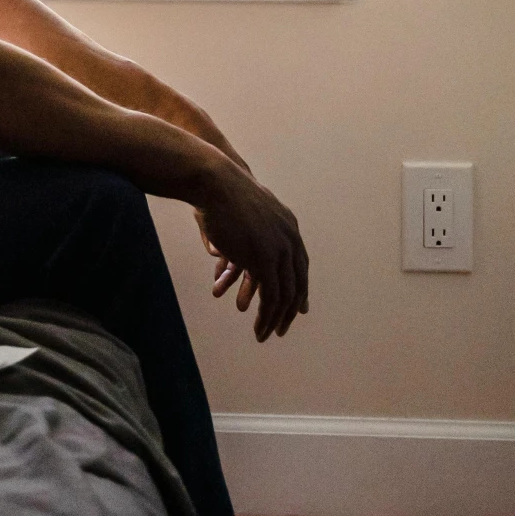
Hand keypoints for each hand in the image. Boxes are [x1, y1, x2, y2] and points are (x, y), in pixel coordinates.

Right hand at [195, 164, 309, 340]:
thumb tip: (219, 251)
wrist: (214, 181)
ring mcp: (279, 250)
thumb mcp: (238, 211)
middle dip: (290, 309)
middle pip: (297, 282)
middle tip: (282, 327)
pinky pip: (271, 297)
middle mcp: (290, 239)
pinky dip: (266, 317)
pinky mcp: (264, 260)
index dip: (298, 287)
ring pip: (285, 295)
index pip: (300, 264)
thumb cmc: (217, 192)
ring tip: (266, 334)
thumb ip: (236, 231)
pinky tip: (258, 328)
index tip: (297, 307)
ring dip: (276, 318)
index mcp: (288, 225)